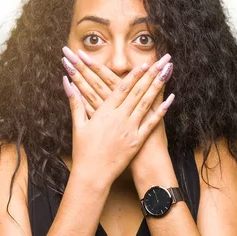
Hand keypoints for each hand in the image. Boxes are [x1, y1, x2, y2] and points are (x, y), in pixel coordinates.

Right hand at [62, 53, 174, 190]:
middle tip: (162, 61)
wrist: (93, 174)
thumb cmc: (83, 150)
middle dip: (151, 74)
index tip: (144, 63)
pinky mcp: (137, 140)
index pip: (122, 88)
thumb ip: (74, 101)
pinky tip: (170, 99)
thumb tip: (66, 81)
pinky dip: (161, 110)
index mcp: (105, 112)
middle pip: (138, 91)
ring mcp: (131, 129)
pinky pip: (151, 122)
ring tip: (167, 73)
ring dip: (158, 86)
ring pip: (147, 103)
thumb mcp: (78, 124)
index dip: (135, 74)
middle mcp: (120, 118)